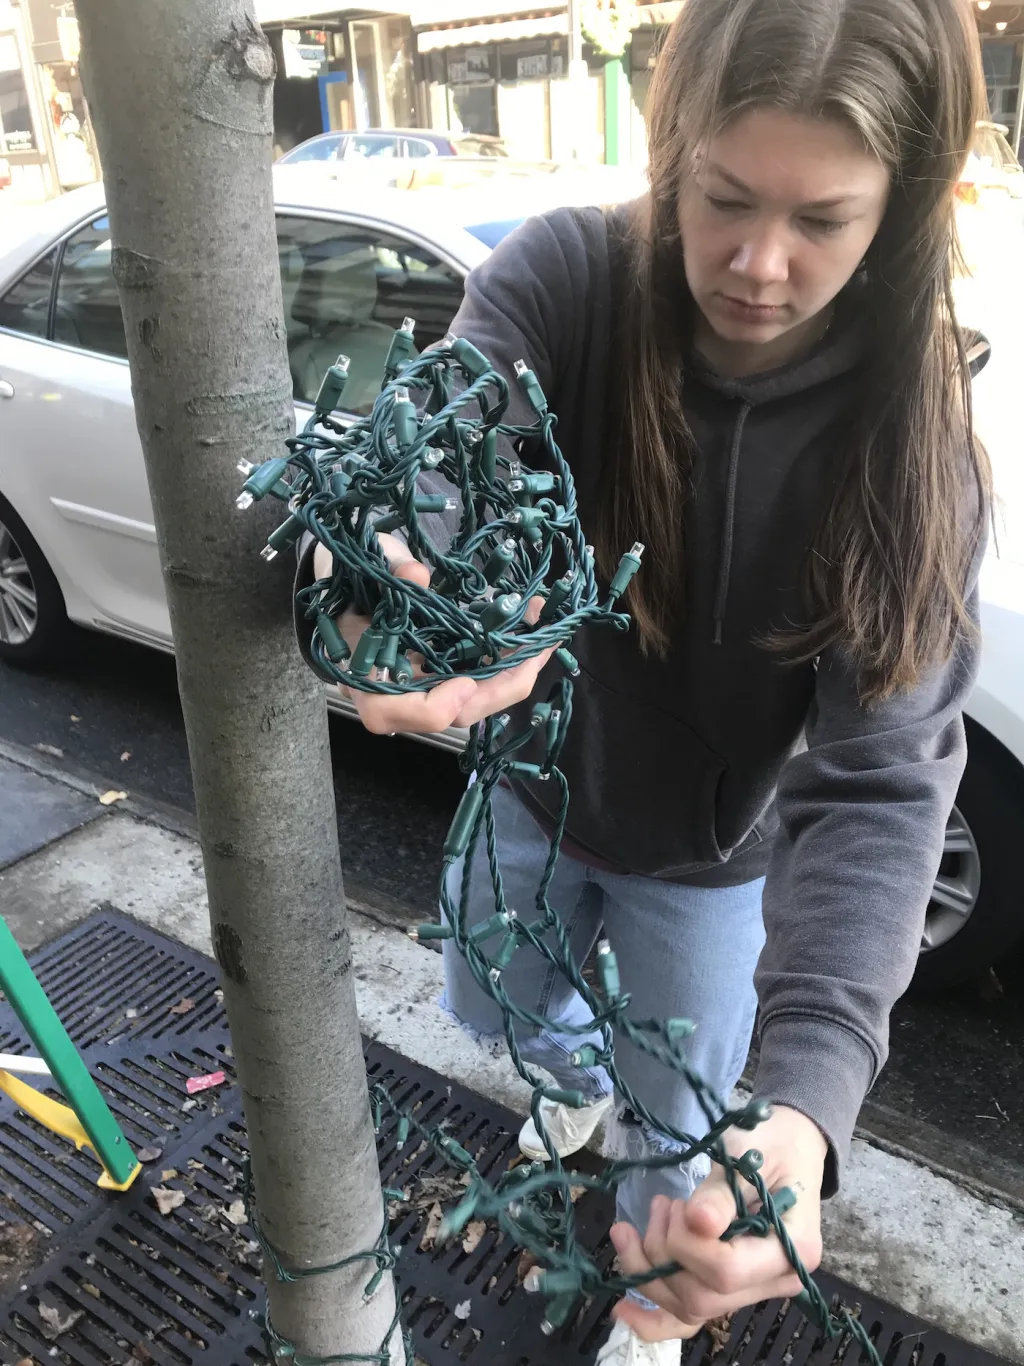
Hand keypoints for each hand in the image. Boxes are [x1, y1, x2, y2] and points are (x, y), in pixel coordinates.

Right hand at [313, 536, 554, 734]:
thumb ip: (390, 572)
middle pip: (453, 715)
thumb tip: (418, 574)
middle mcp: (396, 694)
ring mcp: (426, 689)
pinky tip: (535, 633)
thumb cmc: (356, 580)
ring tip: (545, 636)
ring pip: (476, 701)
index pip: (387, 715)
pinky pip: (483, 681)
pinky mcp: (447, 677)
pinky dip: (510, 661)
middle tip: (537, 648)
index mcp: (360, 676)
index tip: (464, 682)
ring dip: (515, 673)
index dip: (431, 707)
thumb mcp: (369, 570)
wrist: (356, 585)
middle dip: (502, 686)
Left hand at [610, 1106, 826, 1342]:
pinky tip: (624, 1310)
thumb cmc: (771, 1141)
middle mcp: (776, 1281)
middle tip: (661, 1206)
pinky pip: (693, 1317)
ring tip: (635, 1228)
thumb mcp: (746, 1153)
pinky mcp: (729, 1285)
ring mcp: (753, 1289)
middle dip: (663, 1254)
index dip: (688, 1245)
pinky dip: (656, 1318)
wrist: (789, 1145)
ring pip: (690, 1308)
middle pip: (704, 1297)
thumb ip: (722, 1191)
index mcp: (793, 1250)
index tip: (678, 1204)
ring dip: (650, 1272)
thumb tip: (697, 1223)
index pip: (727, 1271)